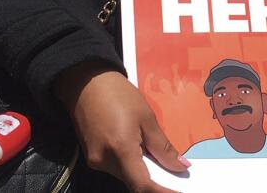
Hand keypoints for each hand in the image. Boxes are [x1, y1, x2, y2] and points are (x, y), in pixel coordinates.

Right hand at [54, 62, 187, 192]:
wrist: (85, 82)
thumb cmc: (118, 95)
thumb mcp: (147, 118)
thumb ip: (163, 147)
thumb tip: (181, 167)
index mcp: (120, 150)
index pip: (143, 186)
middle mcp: (104, 162)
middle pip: (134, 183)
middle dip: (156, 182)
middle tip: (175, 175)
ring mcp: (95, 161)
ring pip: (126, 177)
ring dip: (143, 172)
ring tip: (158, 157)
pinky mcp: (91, 158)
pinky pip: (116, 168)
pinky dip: (132, 165)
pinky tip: (141, 152)